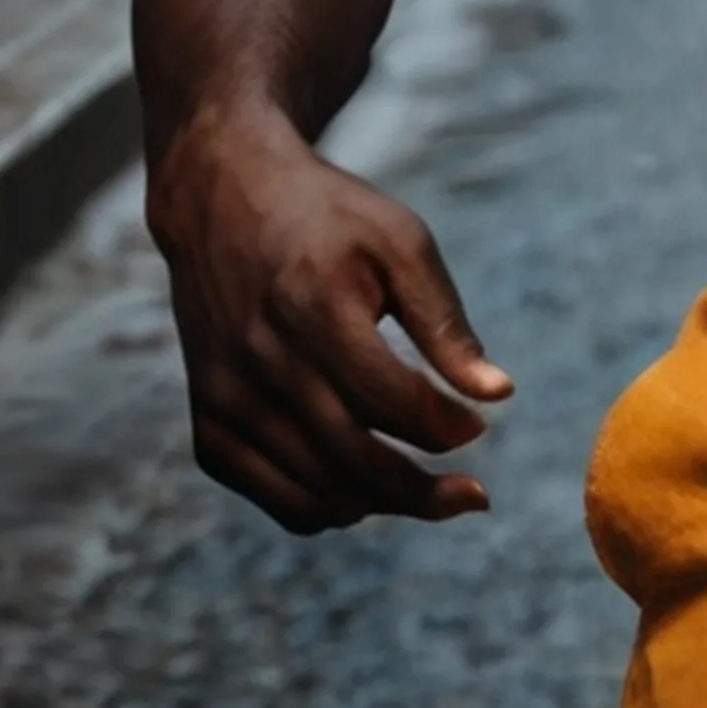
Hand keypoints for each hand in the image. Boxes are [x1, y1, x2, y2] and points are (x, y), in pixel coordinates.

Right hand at [147, 110, 512, 533]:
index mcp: (315, 312)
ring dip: (381, 505)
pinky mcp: (208, 424)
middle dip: (424, 493)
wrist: (224, 200)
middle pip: (354, 463)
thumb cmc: (329, 219)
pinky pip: (274, 498)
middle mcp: (263, 366)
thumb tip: (498, 394)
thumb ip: (446, 323)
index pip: (392, 403)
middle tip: (471, 496)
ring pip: (316, 494)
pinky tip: (366, 487)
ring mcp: (228, 402)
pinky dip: (326, 506)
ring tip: (426, 491)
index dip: (445, 427)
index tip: (478, 427)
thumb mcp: (401, 242)